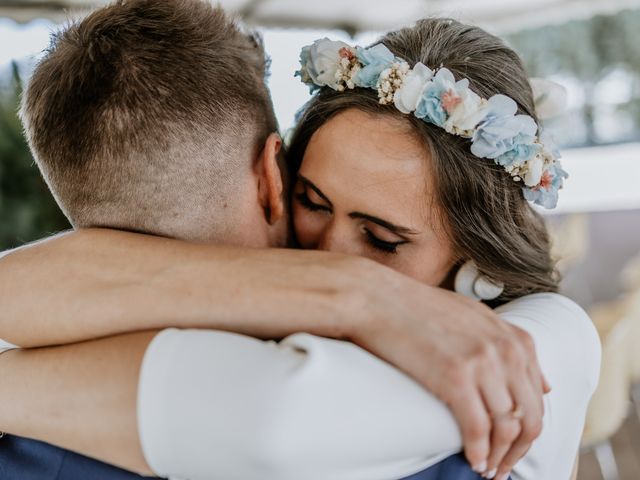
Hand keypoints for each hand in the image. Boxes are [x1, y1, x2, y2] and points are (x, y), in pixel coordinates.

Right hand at [343, 263, 548, 476]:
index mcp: (514, 338)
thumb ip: (512, 347)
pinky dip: (478, 451)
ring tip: (485, 470)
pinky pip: (478, 428)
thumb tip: (546, 385)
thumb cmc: (420, 309)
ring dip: (498, 457)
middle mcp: (505, 350)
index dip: (526, 432)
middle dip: (517, 451)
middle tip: (500, 469)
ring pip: (506, 427)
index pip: (538, 399)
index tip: (510, 447)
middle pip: (528, 417)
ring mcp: (482, 362)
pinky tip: (472, 460)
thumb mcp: (476, 318)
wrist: (378, 298)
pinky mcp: (455, 376)